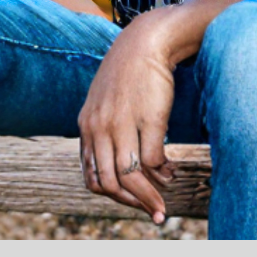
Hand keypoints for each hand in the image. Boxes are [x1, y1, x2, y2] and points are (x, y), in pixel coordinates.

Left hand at [77, 13, 180, 223]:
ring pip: (129, 176)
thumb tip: (134, 168)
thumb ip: (108, 133)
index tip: (130, 203)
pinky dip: (162, 173)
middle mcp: (99, 127)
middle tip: (151, 213)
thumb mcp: (106, 104)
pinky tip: (170, 172)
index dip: (111, 195)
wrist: (145, 43)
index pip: (91, 175)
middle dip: (131, 204)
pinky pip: (152, 160)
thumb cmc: (129, 76)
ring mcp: (121, 124)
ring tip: (162, 207)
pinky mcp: (148, 119)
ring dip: (148, 197)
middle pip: (108, 182)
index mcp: (87, 126)